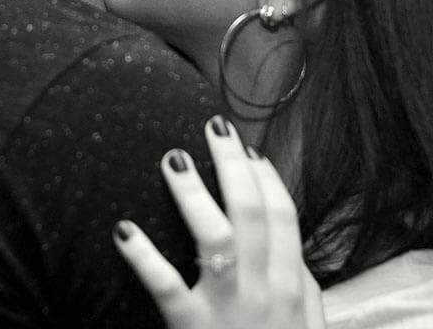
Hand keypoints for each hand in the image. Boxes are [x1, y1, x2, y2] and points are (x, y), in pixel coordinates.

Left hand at [114, 116, 325, 328]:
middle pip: (251, 210)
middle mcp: (265, 288)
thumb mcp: (309, 328)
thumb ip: (303, 288)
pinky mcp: (192, 327)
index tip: (248, 148)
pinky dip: (143, 256)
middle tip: (212, 125)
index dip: (265, 176)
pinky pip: (165, 286)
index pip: (282, 215)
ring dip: (193, 193)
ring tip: (172, 159)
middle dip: (231, 164)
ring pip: (214, 235)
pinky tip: (124, 229)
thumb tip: (293, 250)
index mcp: (292, 284)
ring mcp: (229, 307)